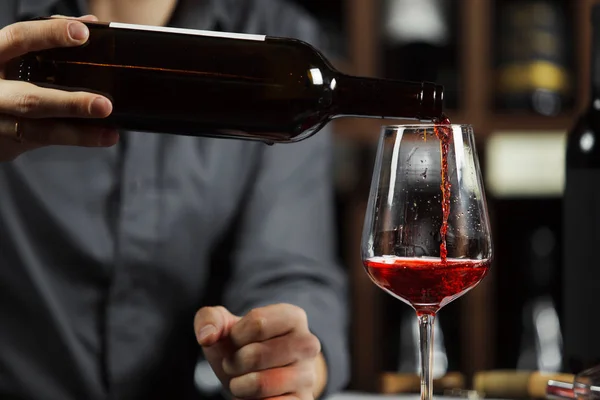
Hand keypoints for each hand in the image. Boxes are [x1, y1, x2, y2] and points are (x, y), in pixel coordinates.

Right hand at [0, 15, 117, 161]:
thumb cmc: (1, 76)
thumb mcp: (11, 54)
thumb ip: (45, 40)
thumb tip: (89, 24)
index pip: (18, 38)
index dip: (49, 34)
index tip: (83, 33)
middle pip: (31, 99)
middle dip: (70, 104)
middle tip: (104, 105)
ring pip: (39, 131)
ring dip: (78, 134)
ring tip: (109, 133)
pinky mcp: (6, 143)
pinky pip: (43, 142)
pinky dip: (72, 139)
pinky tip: (98, 137)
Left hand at [195, 304, 327, 399]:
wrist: (259, 378)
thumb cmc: (242, 347)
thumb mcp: (224, 328)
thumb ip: (209, 320)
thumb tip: (207, 336)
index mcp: (293, 317)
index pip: (258, 322)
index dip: (235, 335)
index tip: (236, 340)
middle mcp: (307, 344)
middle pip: (255, 355)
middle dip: (233, 362)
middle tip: (236, 364)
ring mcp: (307, 375)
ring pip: (260, 384)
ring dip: (239, 386)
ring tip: (243, 381)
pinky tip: (256, 396)